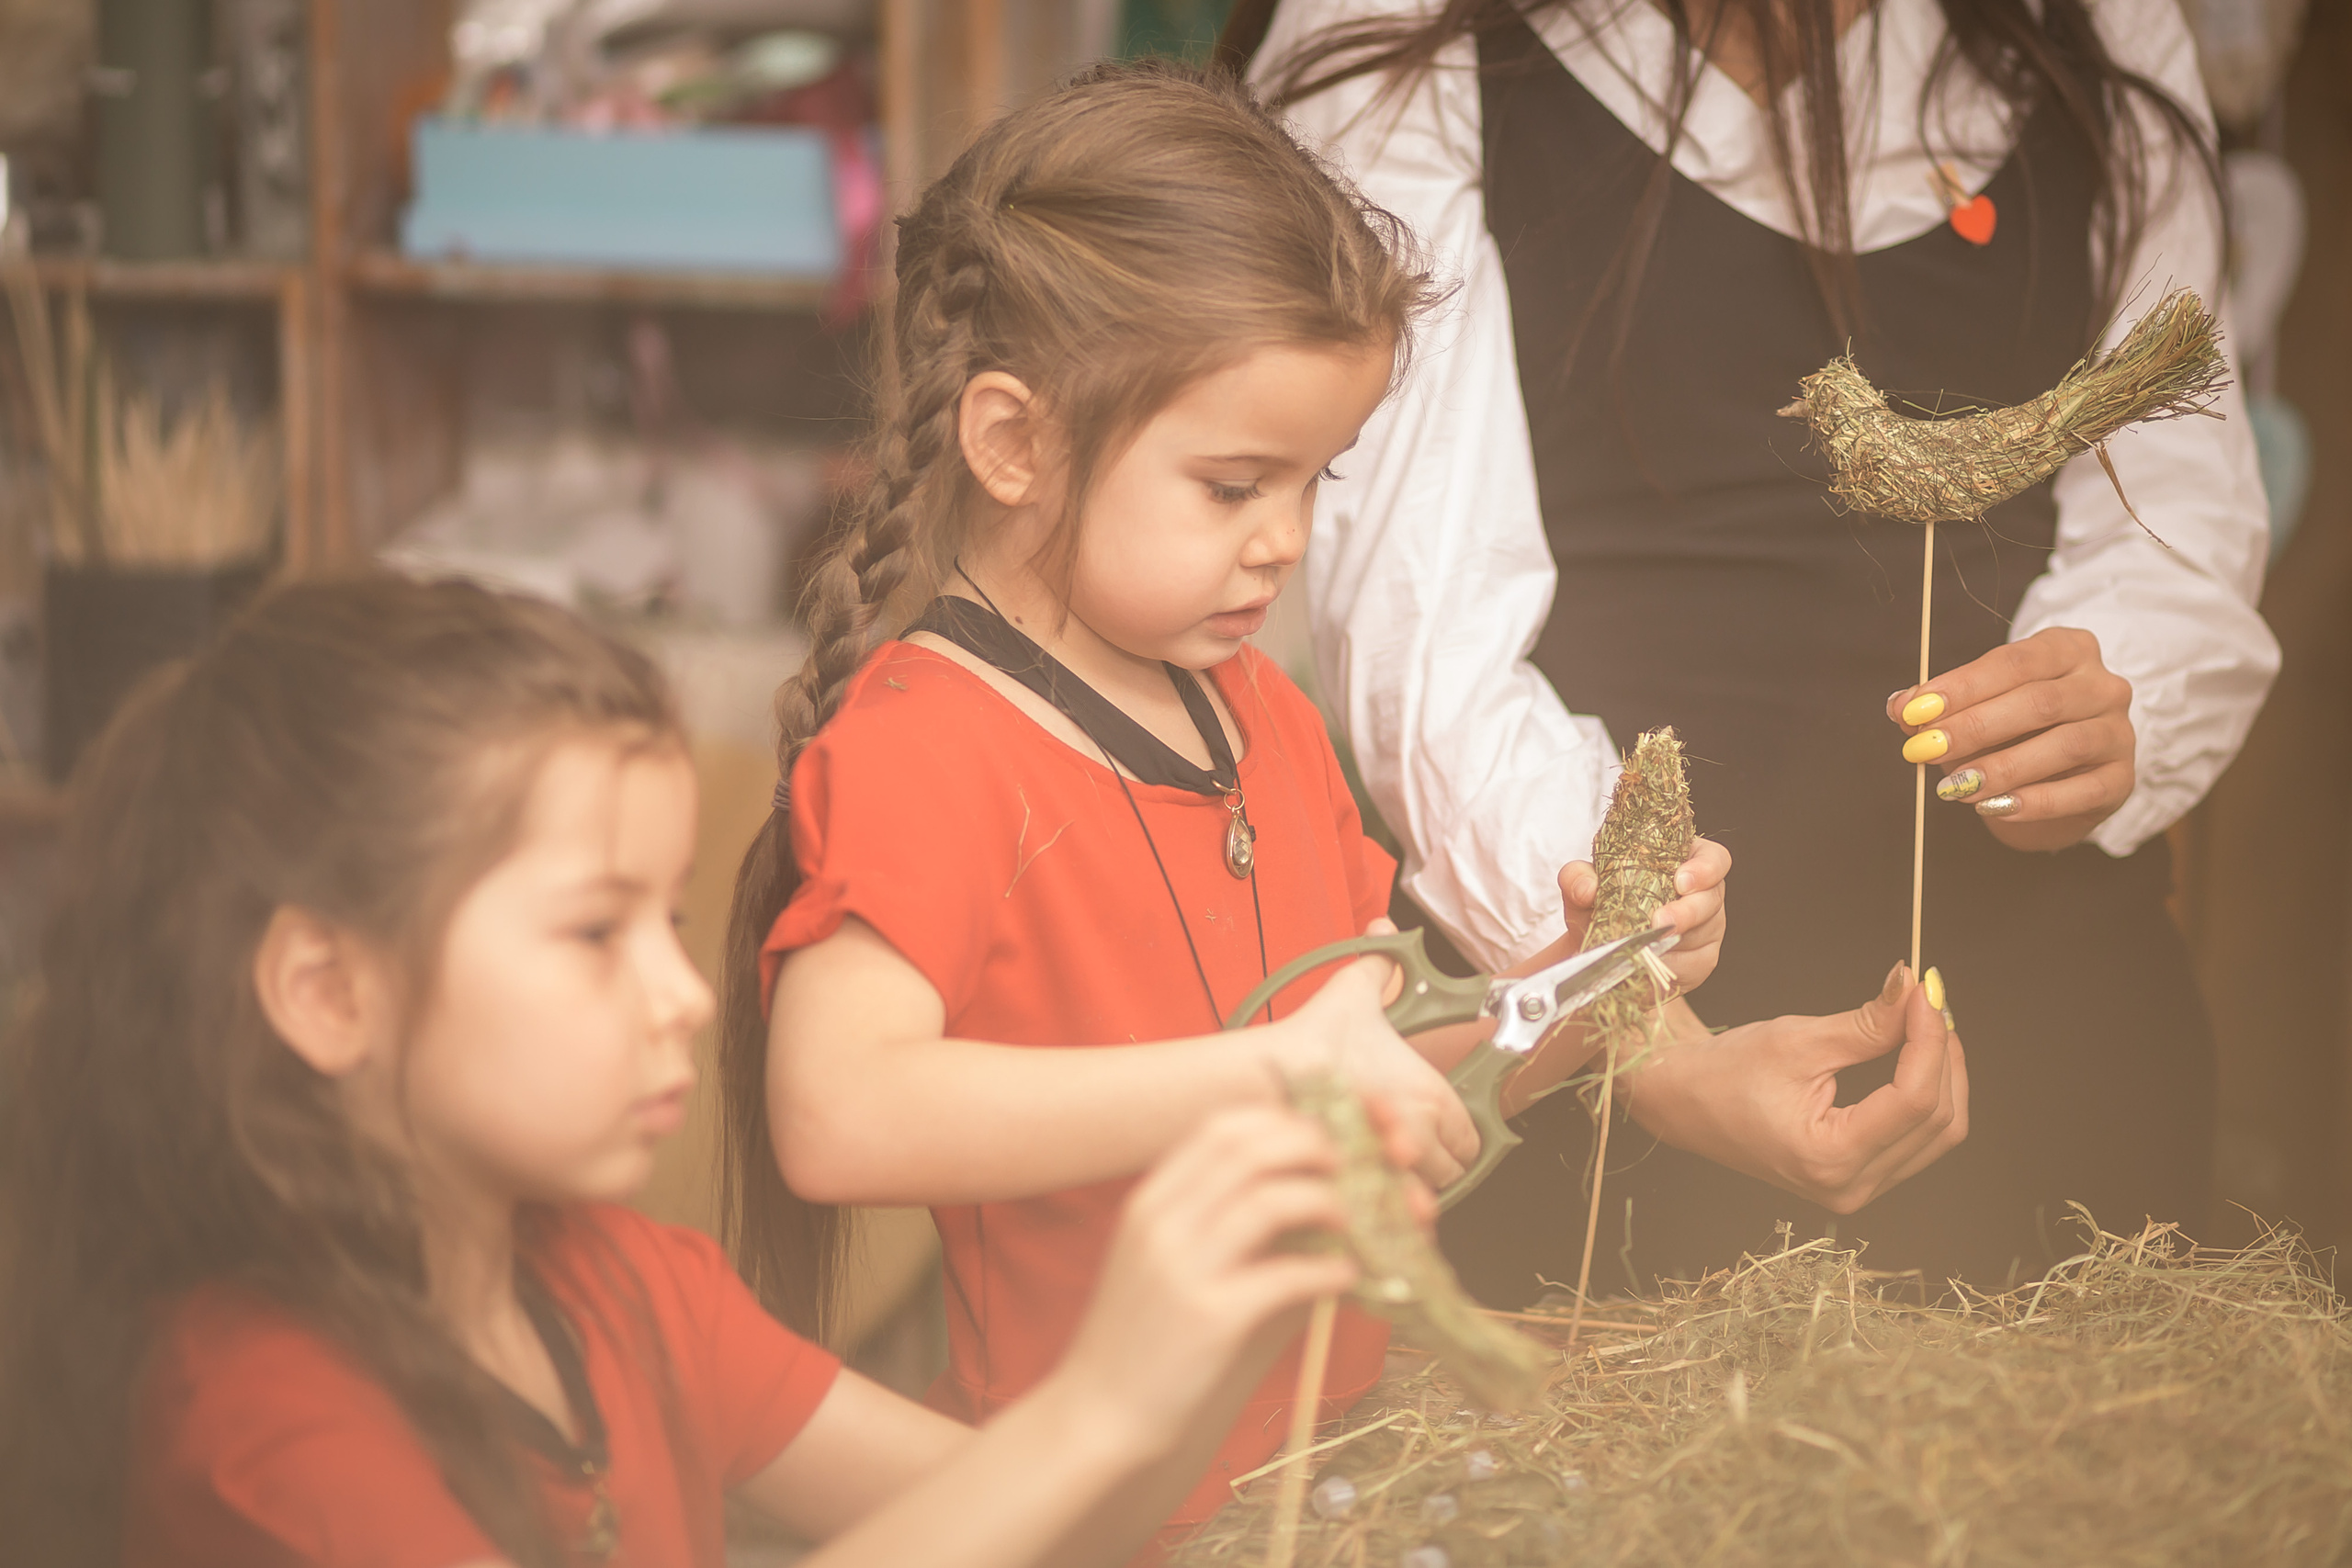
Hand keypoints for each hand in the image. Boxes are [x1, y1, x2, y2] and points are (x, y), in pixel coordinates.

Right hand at [1055, 1107, 1359, 1455]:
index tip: (1320, 1140)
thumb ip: (1229, 1227)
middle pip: (1248, 1149)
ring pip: (1270, 1201)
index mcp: (1150, 1202)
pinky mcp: (1209, 1320)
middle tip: (1348, 1170)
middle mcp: (1160, 1224)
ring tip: (1355, 1222)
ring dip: (1327, 1202)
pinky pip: (1286, 1275)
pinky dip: (1328, 1269)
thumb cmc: (1147, 1340)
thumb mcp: (1172, 1264)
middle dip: (1310, 1148)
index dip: (1281, 1123)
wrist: (1101, 1416)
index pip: (1220, 1128)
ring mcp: (1181, 1269)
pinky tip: (1346, 1277)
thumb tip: (1313, 1199)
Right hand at [1271, 923, 1477, 1187]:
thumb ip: (1376, 964)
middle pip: (1450, 1175)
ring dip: (1406, 1191)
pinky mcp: (1360, 1188)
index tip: (1433, 1134)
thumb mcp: (1353, 993)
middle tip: (1406, 1155)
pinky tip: (1362, 1198)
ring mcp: (1391, 1166)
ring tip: (1382, 1176)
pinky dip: (1379, 1212)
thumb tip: (1383, 930)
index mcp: (1432, 1096)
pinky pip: (1385, 1215)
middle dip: (1431, 1169)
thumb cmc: (1314, 1039)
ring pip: (1418, 1199)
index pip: (1469, 1140)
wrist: (1269, 1074)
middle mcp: (1422, 1134)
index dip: (1454, 1139)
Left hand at [1556, 837, 1730, 995]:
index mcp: (1682, 861)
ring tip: (1649, 943)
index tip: (1682, 879)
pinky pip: (1694, 962)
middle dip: (1687, 910)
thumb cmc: (1600, 909)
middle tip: (1660, 919)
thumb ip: (1578, 878)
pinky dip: (1672, 963)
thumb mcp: (1583, 889)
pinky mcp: (1701, 960)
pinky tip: (1654, 961)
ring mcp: (1707, 927)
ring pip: (1705, 932)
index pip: (1712, 858)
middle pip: (1711, 897)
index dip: (1705, 867)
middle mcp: (1702, 892)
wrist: (1597, 952)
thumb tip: (1586, 888)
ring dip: (1677, 939)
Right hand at [1620, 965, 1967, 1213]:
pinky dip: (1926, 1096)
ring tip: (1924, 1024)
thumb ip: (1867, 1023)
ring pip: (1937, 1134)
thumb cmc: (1725, 1072)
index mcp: (1829, 1157)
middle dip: (1944, 1055)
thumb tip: (1913, 990)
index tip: (1924, 992)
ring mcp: (1856, 1190)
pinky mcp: (1857, 1179)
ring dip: (1943, 1075)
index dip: (1931, 1040)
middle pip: (1938, 1121)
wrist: (1684, 1103)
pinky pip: (1917, 1141)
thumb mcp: (1797, 1041)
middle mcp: (1850, 1187)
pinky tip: (1916, 1058)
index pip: (1915, 1099)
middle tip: (1928, 1001)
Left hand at [1889, 627, 2133, 851]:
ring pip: (2065, 745)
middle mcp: (2102, 685)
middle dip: (1975, 727)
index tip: (1914, 710)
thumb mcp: (1976, 708)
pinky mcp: (2122, 778)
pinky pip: (2083, 791)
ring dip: (2003, 767)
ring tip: (1954, 787)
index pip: (2013, 662)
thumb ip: (1941, 706)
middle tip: (1925, 750)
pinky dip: (2036, 801)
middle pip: (2039, 701)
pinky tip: (1994, 807)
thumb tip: (1900, 707)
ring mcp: (2118, 731)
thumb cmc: (2012, 731)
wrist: (2059, 778)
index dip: (1962, 686)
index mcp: (2067, 649)